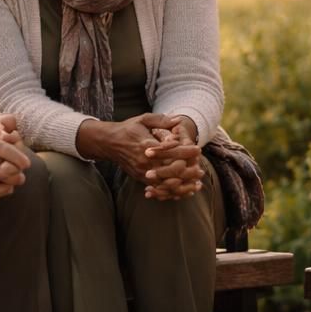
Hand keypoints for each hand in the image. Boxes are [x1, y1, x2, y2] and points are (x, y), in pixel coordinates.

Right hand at [76, 114, 203, 198]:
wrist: (109, 143)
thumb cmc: (129, 129)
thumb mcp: (144, 119)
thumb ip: (162, 120)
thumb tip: (178, 120)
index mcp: (147, 146)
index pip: (171, 151)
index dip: (186, 151)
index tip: (198, 150)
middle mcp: (145, 162)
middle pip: (171, 170)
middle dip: (188, 171)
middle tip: (200, 170)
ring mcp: (142, 172)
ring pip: (166, 184)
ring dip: (183, 185)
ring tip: (197, 185)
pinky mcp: (141, 179)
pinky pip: (158, 189)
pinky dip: (172, 192)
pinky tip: (183, 193)